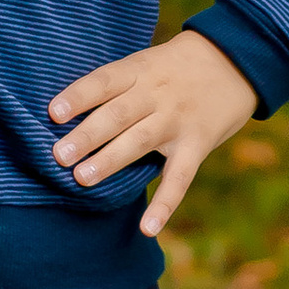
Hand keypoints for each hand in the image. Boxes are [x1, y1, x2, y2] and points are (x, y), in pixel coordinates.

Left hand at [50, 31, 259, 239]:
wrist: (234, 60)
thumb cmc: (174, 66)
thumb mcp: (145, 63)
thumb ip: (115, 86)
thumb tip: (65, 115)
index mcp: (138, 71)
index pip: (104, 82)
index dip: (79, 96)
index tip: (53, 113)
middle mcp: (156, 95)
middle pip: (117, 115)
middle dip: (87, 136)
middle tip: (58, 156)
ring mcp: (177, 120)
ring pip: (140, 141)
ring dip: (110, 161)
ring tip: (81, 179)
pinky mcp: (197, 144)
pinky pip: (180, 177)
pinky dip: (165, 204)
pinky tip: (148, 228)